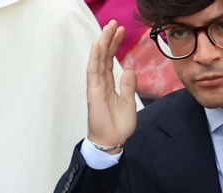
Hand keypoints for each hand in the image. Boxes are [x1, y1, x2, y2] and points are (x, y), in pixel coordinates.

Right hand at [88, 21, 138, 150]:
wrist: (112, 141)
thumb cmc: (118, 125)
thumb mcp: (128, 102)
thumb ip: (128, 86)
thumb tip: (129, 71)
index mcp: (108, 85)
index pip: (110, 60)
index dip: (114, 45)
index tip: (121, 31)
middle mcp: (100, 83)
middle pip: (103, 56)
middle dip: (109, 39)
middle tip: (114, 22)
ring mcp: (96, 86)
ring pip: (98, 60)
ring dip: (103, 43)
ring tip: (108, 27)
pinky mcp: (93, 92)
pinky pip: (93, 72)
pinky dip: (95, 58)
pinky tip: (98, 45)